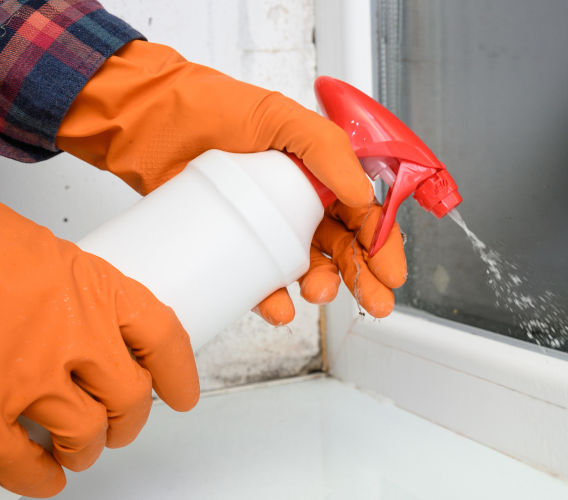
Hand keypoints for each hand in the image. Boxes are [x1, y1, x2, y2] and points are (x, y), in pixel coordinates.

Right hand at [0, 204, 197, 496]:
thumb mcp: (45, 251)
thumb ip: (71, 288)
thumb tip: (80, 310)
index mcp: (96, 289)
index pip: (162, 337)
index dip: (177, 371)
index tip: (182, 391)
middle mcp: (77, 335)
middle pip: (131, 395)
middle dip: (131, 418)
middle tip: (124, 424)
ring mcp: (32, 376)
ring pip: (86, 433)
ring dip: (88, 448)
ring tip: (82, 451)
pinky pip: (19, 458)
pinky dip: (35, 476)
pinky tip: (43, 477)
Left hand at [56, 40, 406, 322]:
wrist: (147, 121)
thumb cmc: (212, 107)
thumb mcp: (279, 116)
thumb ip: (327, 150)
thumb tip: (362, 196)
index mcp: (322, 173)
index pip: (364, 213)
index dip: (381, 245)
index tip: (390, 273)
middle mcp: (301, 202)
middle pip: (345, 249)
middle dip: (364, 278)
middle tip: (375, 303)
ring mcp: (269, 227)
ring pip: (309, 268)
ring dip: (323, 287)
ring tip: (319, 294)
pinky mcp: (236, 246)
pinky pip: (262, 282)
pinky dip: (274, 300)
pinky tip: (279, 307)